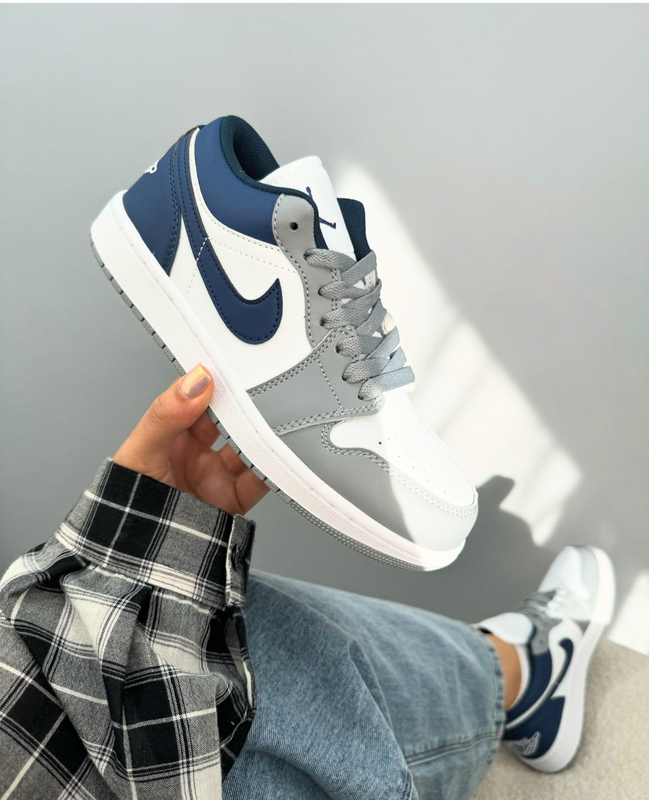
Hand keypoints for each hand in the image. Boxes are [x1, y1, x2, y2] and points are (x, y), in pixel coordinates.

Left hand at [114, 365, 267, 514]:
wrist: (136, 560)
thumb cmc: (126, 503)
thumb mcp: (141, 452)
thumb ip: (166, 415)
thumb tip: (196, 381)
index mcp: (171, 433)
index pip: (198, 399)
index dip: (216, 383)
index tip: (235, 369)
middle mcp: (196, 452)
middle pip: (229, 421)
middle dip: (246, 407)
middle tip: (264, 390)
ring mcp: (216, 476)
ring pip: (249, 448)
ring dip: (262, 436)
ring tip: (276, 421)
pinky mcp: (233, 501)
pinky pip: (261, 480)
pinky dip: (274, 469)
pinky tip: (279, 457)